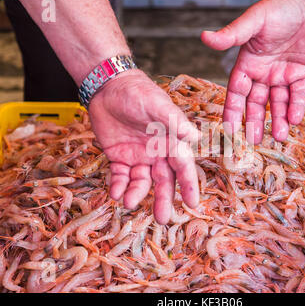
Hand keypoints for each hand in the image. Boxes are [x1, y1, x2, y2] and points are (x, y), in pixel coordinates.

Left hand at [88, 69, 199, 223]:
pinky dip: (118, 185)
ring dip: (137, 193)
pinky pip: (121, 176)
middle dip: (163, 199)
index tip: (192, 204)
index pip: (182, 166)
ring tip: (129, 202)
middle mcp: (157, 152)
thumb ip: (175, 121)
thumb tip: (195, 137)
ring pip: (142, 182)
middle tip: (162, 218)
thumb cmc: (137, 92)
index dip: (188, 185)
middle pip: (163, 180)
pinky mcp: (120, 156)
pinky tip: (115, 192)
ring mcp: (138, 156)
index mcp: (171, 141)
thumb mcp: (157, 105)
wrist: (107, 86)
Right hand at [202, 0, 304, 142]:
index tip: (230, 129)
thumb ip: (231, 34)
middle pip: (256, 103)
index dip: (233, 111)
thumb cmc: (278, 8)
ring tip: (280, 136)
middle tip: (254, 141)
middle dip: (256, 122)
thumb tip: (204, 37)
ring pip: (278, 103)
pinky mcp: (301, 74)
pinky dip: (297, 107)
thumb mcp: (253, 23)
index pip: (237, 93)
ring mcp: (282, 75)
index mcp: (248, 64)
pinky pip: (298, 94)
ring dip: (278, 119)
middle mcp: (263, 73)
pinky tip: (296, 120)